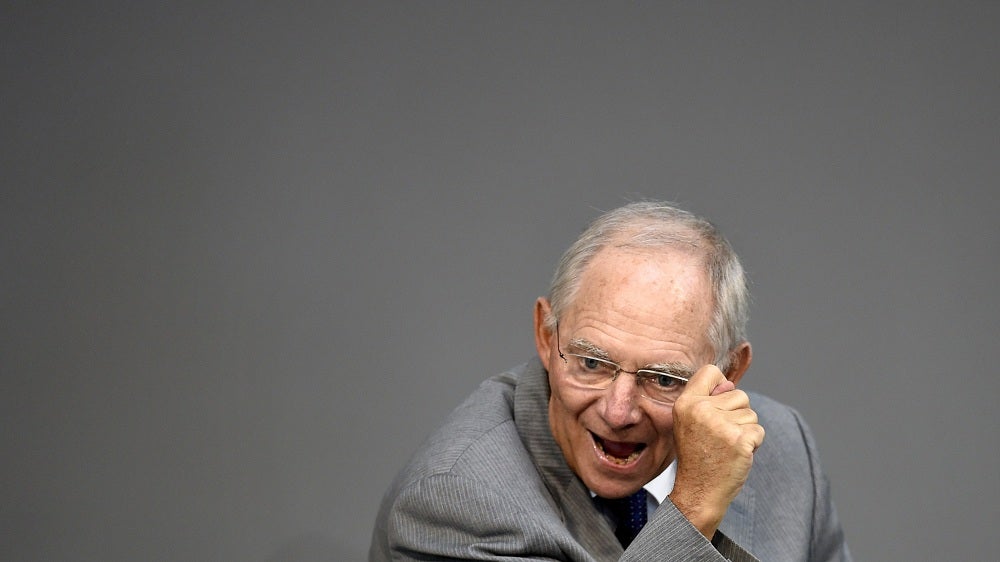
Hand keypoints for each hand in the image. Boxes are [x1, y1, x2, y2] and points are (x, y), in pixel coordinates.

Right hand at [667, 365, 764, 537]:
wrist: (698, 491)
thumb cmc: (697, 457)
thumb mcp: (688, 423)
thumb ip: (706, 400)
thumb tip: (730, 383)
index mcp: (686, 403)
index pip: (710, 372)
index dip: (719, 386)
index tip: (716, 402)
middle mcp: (701, 410)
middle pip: (738, 394)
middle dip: (736, 414)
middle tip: (719, 436)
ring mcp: (721, 425)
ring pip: (750, 413)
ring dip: (745, 429)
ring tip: (726, 446)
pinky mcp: (739, 439)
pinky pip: (759, 430)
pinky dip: (753, 443)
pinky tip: (736, 454)